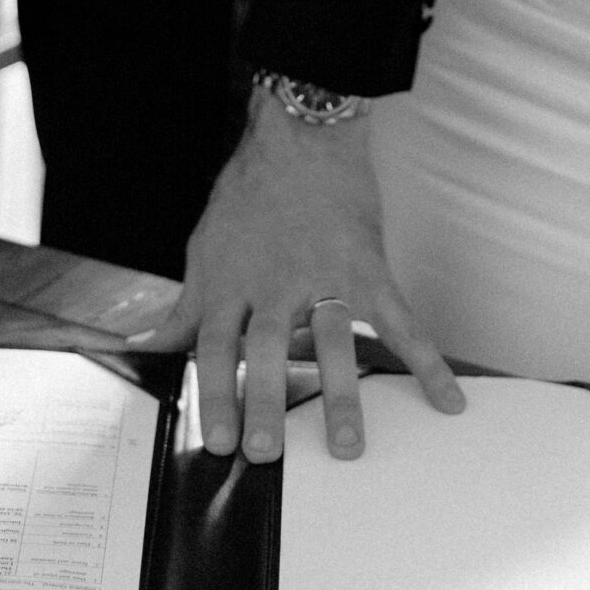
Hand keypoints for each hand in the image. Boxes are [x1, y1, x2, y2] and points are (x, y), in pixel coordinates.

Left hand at [136, 91, 463, 461]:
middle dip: (267, 401)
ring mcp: (325, 276)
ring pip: (332, 339)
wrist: (302, 136)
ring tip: (346, 445)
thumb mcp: (204, 248)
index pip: (217, 346)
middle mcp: (276, 283)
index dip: (216, 393)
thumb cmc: (249, 194)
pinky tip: (444, 399)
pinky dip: (425, 359)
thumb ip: (183, 310)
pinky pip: (399, 320)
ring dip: (340, 393)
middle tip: (269, 452)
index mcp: (232, 282)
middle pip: (268, 348)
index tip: (219, 440)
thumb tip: (145, 349)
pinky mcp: (368, 269)